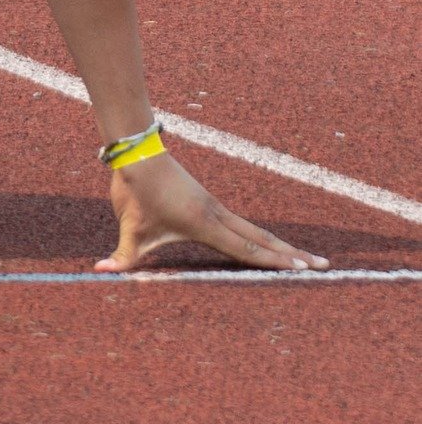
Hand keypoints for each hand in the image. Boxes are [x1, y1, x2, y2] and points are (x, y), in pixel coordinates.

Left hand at [96, 151, 326, 272]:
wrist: (137, 153)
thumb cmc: (136, 190)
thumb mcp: (129, 228)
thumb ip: (122, 255)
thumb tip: (100, 271)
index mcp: (205, 224)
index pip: (247, 249)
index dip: (275, 261)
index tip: (303, 270)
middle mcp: (217, 215)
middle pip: (262, 238)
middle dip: (292, 254)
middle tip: (324, 265)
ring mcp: (214, 206)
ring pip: (254, 229)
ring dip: (280, 244)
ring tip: (304, 257)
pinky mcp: (208, 201)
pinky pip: (241, 223)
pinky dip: (260, 235)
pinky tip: (266, 242)